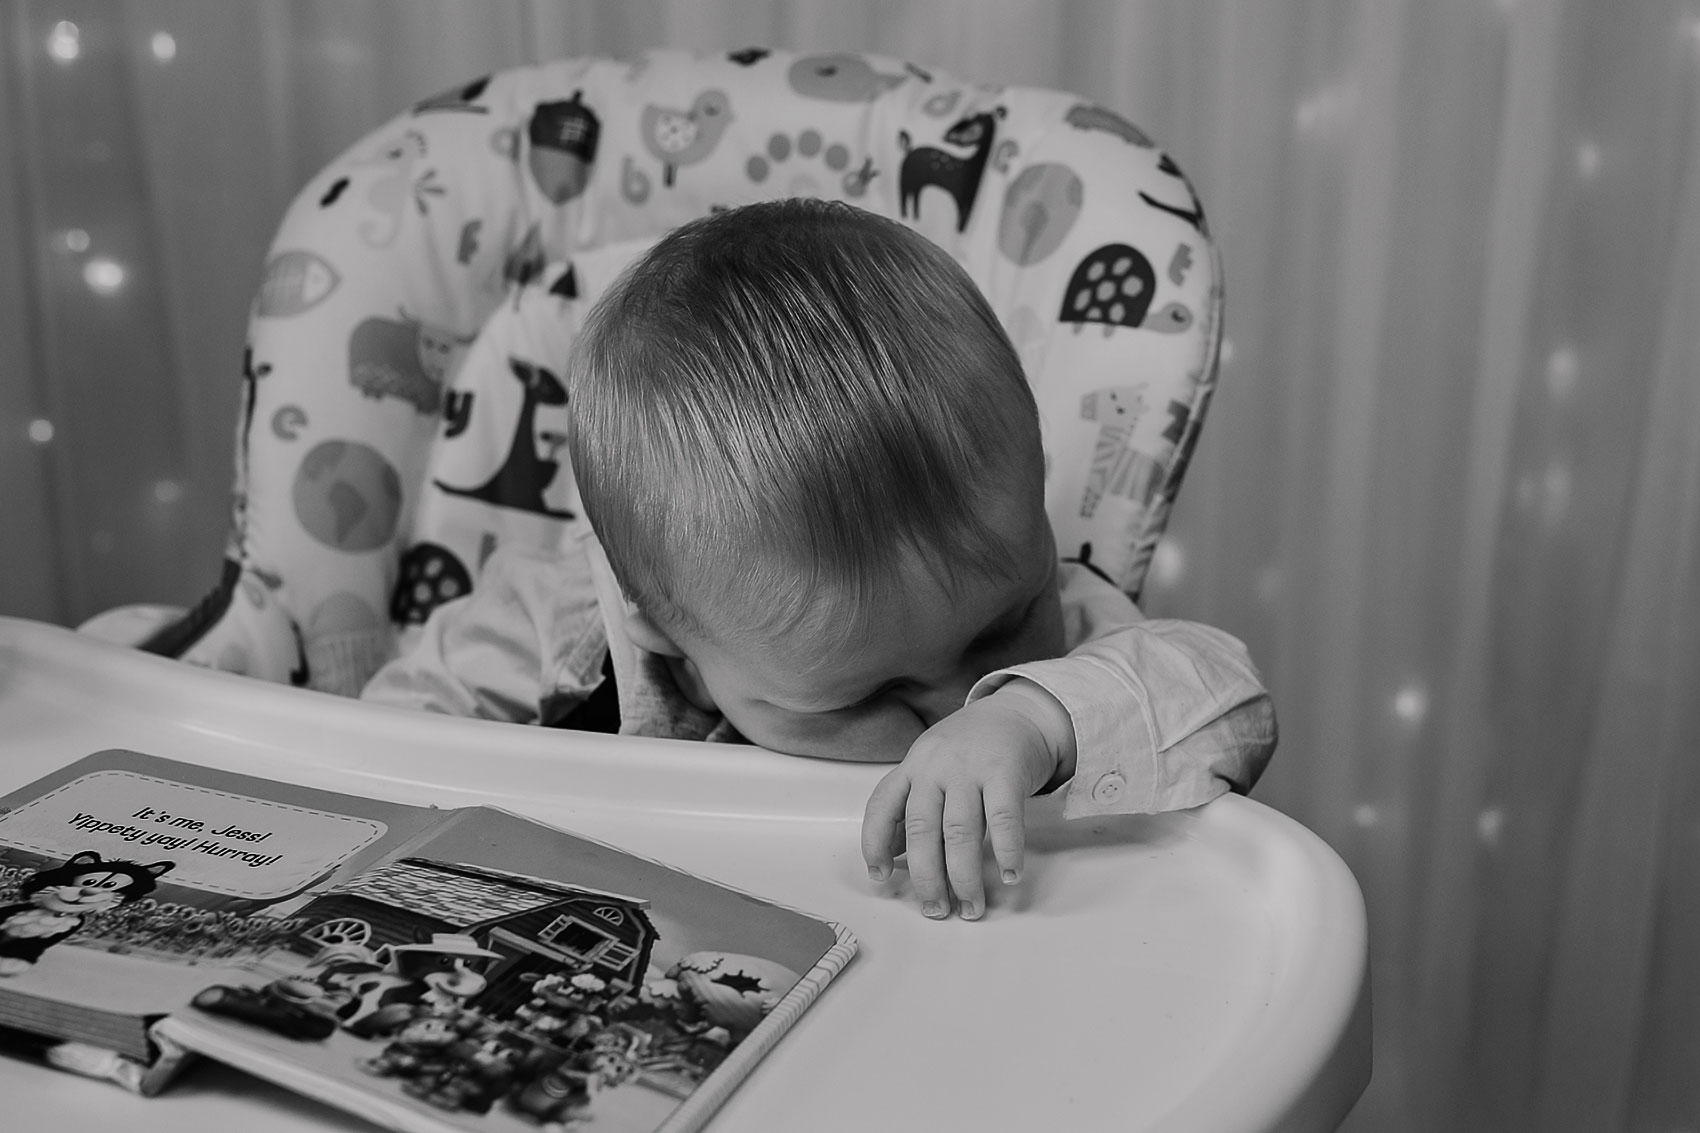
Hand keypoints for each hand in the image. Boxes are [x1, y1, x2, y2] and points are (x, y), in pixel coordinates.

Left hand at [861, 680, 1075, 919]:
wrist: (1016, 712)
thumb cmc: (970, 748)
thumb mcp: (931, 767)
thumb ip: (913, 806)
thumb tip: (895, 854)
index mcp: (913, 767)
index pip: (881, 806)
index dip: (874, 843)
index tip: (879, 876)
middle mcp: (936, 767)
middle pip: (922, 829)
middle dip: (926, 877)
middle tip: (935, 909)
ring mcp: (970, 769)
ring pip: (959, 832)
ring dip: (964, 877)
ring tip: (971, 906)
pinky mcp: (1006, 772)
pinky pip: (1004, 819)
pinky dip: (1007, 852)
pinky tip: (1010, 875)